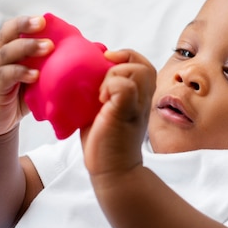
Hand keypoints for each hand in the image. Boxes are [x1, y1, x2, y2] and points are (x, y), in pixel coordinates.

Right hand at [0, 16, 53, 136]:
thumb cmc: (18, 100)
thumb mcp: (36, 81)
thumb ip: (51, 68)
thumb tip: (88, 56)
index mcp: (8, 53)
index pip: (13, 30)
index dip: (26, 22)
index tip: (45, 19)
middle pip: (7, 35)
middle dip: (25, 26)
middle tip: (43, 24)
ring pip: (6, 53)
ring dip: (27, 47)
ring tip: (47, 47)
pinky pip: (5, 76)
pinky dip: (20, 73)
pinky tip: (35, 75)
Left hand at [81, 49, 155, 178]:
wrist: (112, 170)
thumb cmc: (105, 142)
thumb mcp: (104, 111)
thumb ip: (102, 92)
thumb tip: (83, 72)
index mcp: (138, 97)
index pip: (141, 64)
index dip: (125, 57)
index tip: (105, 65)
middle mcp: (142, 100)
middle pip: (144, 65)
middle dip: (121, 64)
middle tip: (103, 82)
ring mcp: (137, 106)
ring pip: (138, 70)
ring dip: (114, 75)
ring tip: (101, 94)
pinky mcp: (126, 113)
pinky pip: (125, 86)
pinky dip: (111, 87)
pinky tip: (101, 101)